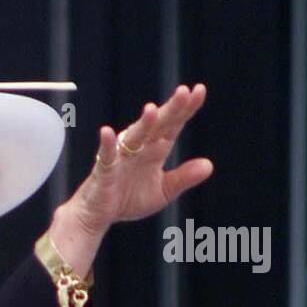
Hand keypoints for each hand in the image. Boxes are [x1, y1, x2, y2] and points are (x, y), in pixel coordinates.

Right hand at [44, 84, 213, 278]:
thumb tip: (209, 165)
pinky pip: (105, 157)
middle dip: (170, 109)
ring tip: (152, 110)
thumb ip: (183, 178)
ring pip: (133, 137)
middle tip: (184, 92)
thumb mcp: (163, 191)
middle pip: (157, 125)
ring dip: (142, 124)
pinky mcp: (104, 172)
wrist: (98, 216)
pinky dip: (107, 146)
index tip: (199, 90)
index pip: (173, 125)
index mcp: (155, 150)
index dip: (185, 109)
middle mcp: (139, 149)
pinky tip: (107, 133)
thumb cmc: (127, 199)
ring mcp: (121, 159)